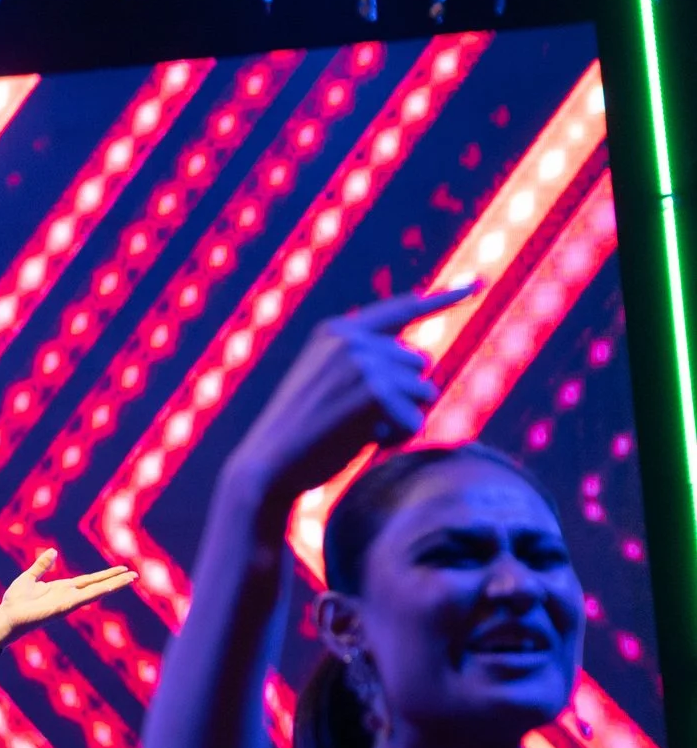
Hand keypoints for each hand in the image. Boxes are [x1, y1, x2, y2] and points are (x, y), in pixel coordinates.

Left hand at [0, 550, 138, 644]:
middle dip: (116, 580)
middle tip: (135, 575)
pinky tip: (110, 587)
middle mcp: (69, 596)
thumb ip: (42, 565)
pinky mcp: (63, 608)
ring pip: (95, 592)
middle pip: (97, 586)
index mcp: (63, 588)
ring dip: (113, 585)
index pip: (89, 580)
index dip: (106, 575)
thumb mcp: (30, 577)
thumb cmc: (15, 600)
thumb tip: (53, 552)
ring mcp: (68, 603)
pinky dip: (97, 592)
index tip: (122, 570)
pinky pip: (83, 598)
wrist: (7, 616)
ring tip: (131, 579)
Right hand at [224, 287, 473, 506]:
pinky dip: (399, 436)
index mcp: (336, 330)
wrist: (267, 464)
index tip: (480, 284)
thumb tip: (423, 359)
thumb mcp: (326, 384)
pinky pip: (416, 417)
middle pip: (421, 363)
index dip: (446, 297)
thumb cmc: (299, 433)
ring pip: (425, 390)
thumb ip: (367, 363)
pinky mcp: (372, 390)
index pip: (401, 310)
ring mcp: (361, 361)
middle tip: (362, 421)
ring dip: (404, 417)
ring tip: (361, 432)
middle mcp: (351, 338)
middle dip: (404, 396)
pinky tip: (364, 442)